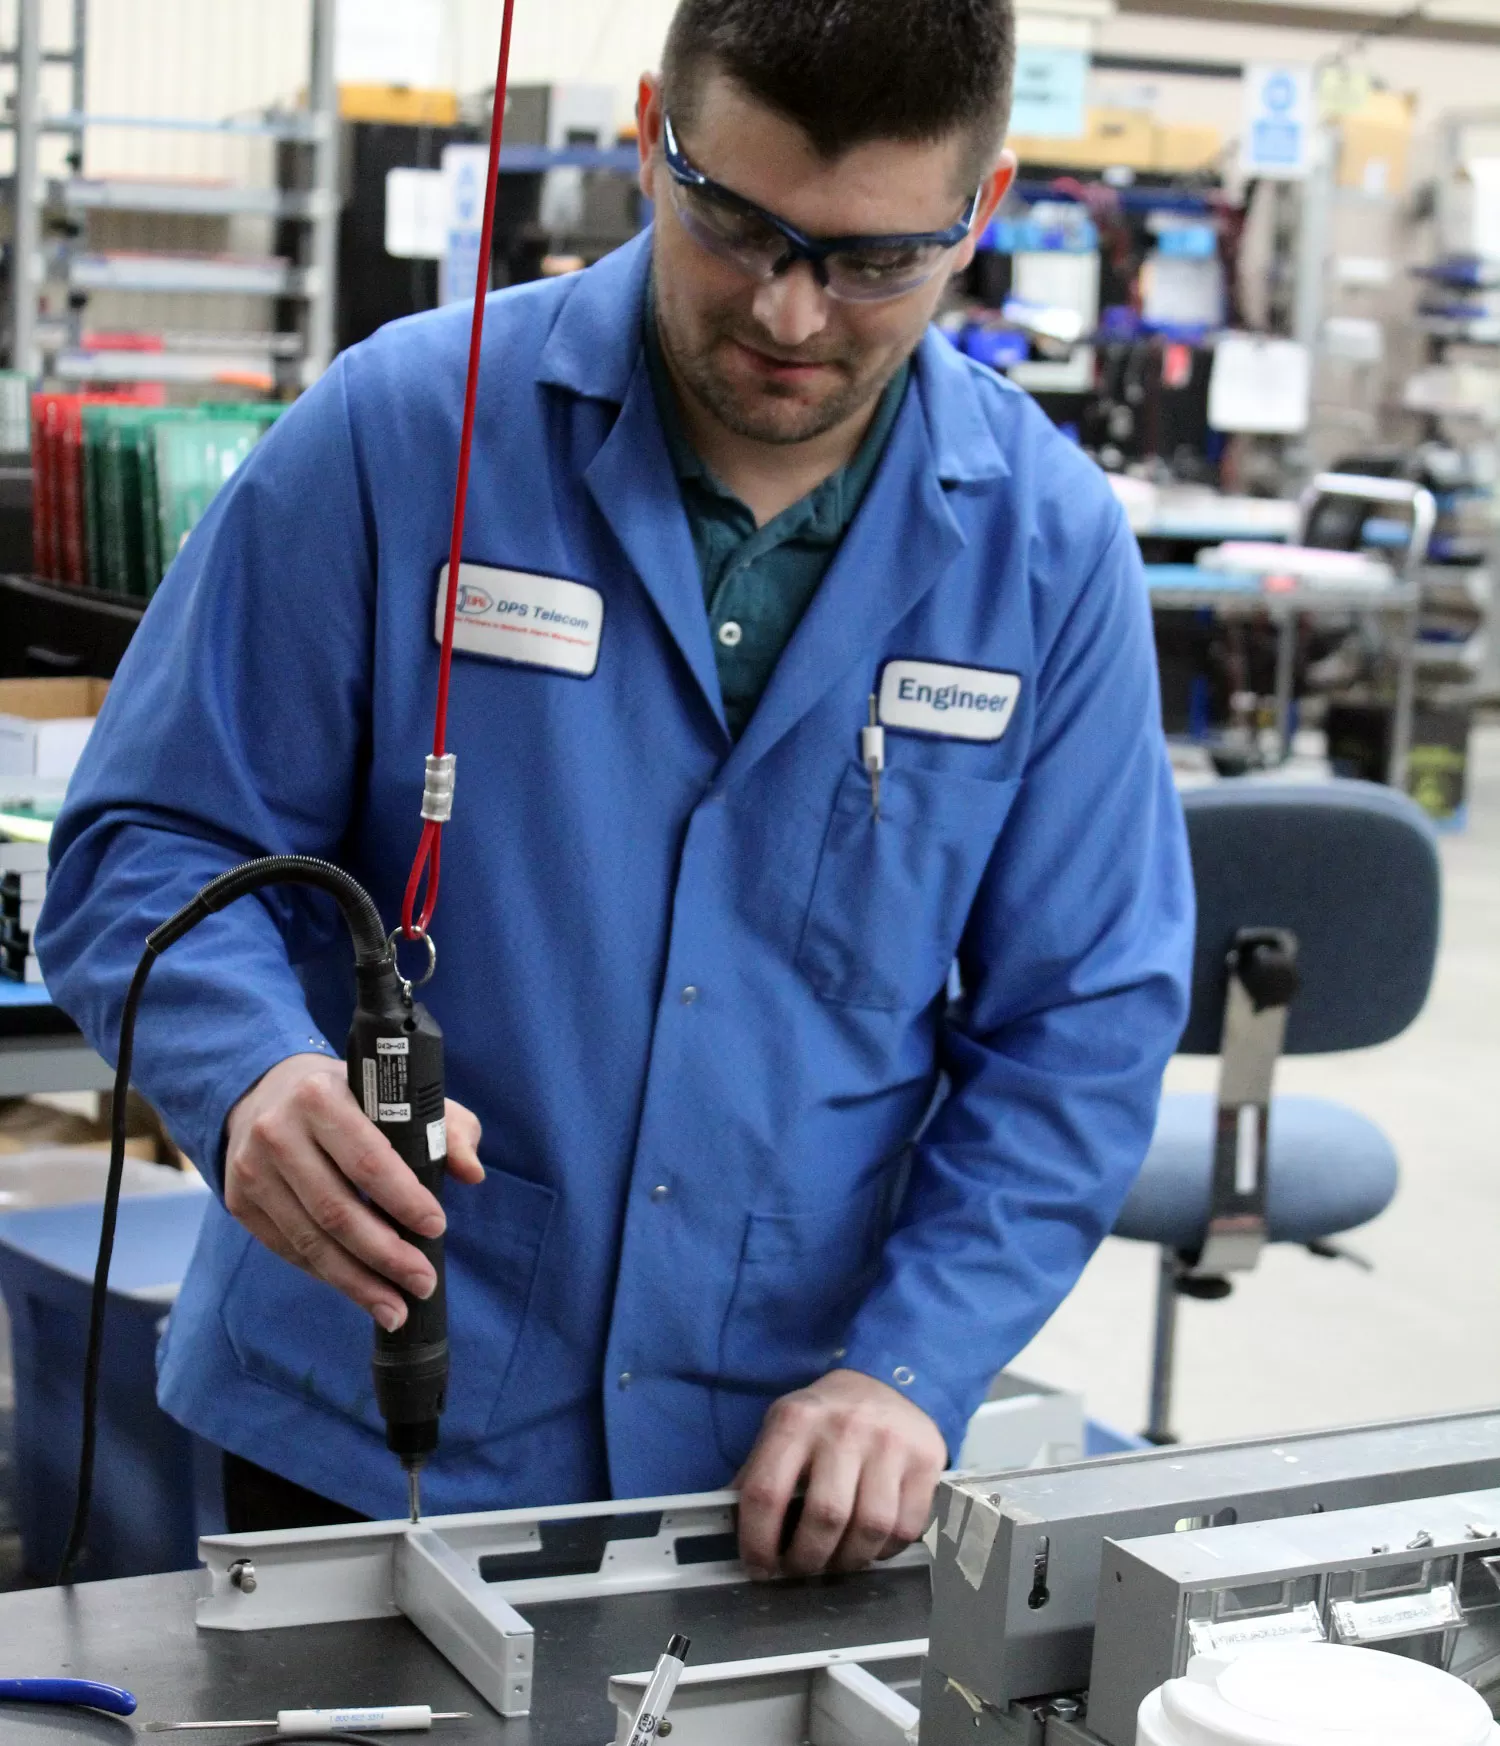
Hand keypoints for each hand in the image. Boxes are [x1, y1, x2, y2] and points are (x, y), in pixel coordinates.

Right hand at [224, 1053, 483, 1331]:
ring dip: (357, 1283)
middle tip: (423, 1283)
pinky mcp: (239, 1201)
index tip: (437, 1228)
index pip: (368, 1160)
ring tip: (395, 1309)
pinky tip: (360, 1291)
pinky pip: (289, 1250)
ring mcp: (251, 1170)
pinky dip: (328, 1274)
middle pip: (337, 1211)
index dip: (404, 1200)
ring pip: (310, 1240)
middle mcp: (277, 1132)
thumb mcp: (401, 1097)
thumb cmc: (352, 1098)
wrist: (266, 1092)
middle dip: (386, 1256)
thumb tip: (472, 1172)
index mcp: (320, 1097)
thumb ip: (447, 1128)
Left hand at [736, 1369, 945, 1577]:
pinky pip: (906, 1528)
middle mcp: (845, 1429)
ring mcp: (890, 1444)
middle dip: (808, 1559)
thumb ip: (757, 1473)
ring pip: (870, 1529)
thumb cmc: (826, 1416)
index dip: (758, 1542)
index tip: (759, 1567)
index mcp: (797, 1420)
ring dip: (849, 1561)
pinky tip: (872, 1543)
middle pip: (825, 1517)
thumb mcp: (783, 1427)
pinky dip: (886, 1550)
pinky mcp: (927, 1461)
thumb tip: (728, 1528)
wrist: (888, 1379)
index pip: (767, 1493)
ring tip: (837, 1560)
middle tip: (801, 1569)